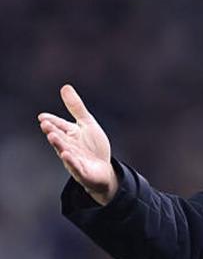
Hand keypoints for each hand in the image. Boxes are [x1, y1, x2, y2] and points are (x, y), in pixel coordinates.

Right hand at [38, 85, 117, 204]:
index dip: (52, 121)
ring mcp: (74, 159)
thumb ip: (76, 107)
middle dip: (53, 131)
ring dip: (58, 144)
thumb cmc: (94, 146)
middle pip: (60, 137)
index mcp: (70, 134)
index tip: (42, 117)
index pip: (59, 125)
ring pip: (65, 151)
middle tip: (45, 124)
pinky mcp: (82, 171)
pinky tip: (66, 154)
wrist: (103, 170)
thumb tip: (65, 87)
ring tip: (52, 136)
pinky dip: (70, 160)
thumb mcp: (87, 124)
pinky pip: (75, 166)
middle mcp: (69, 146)